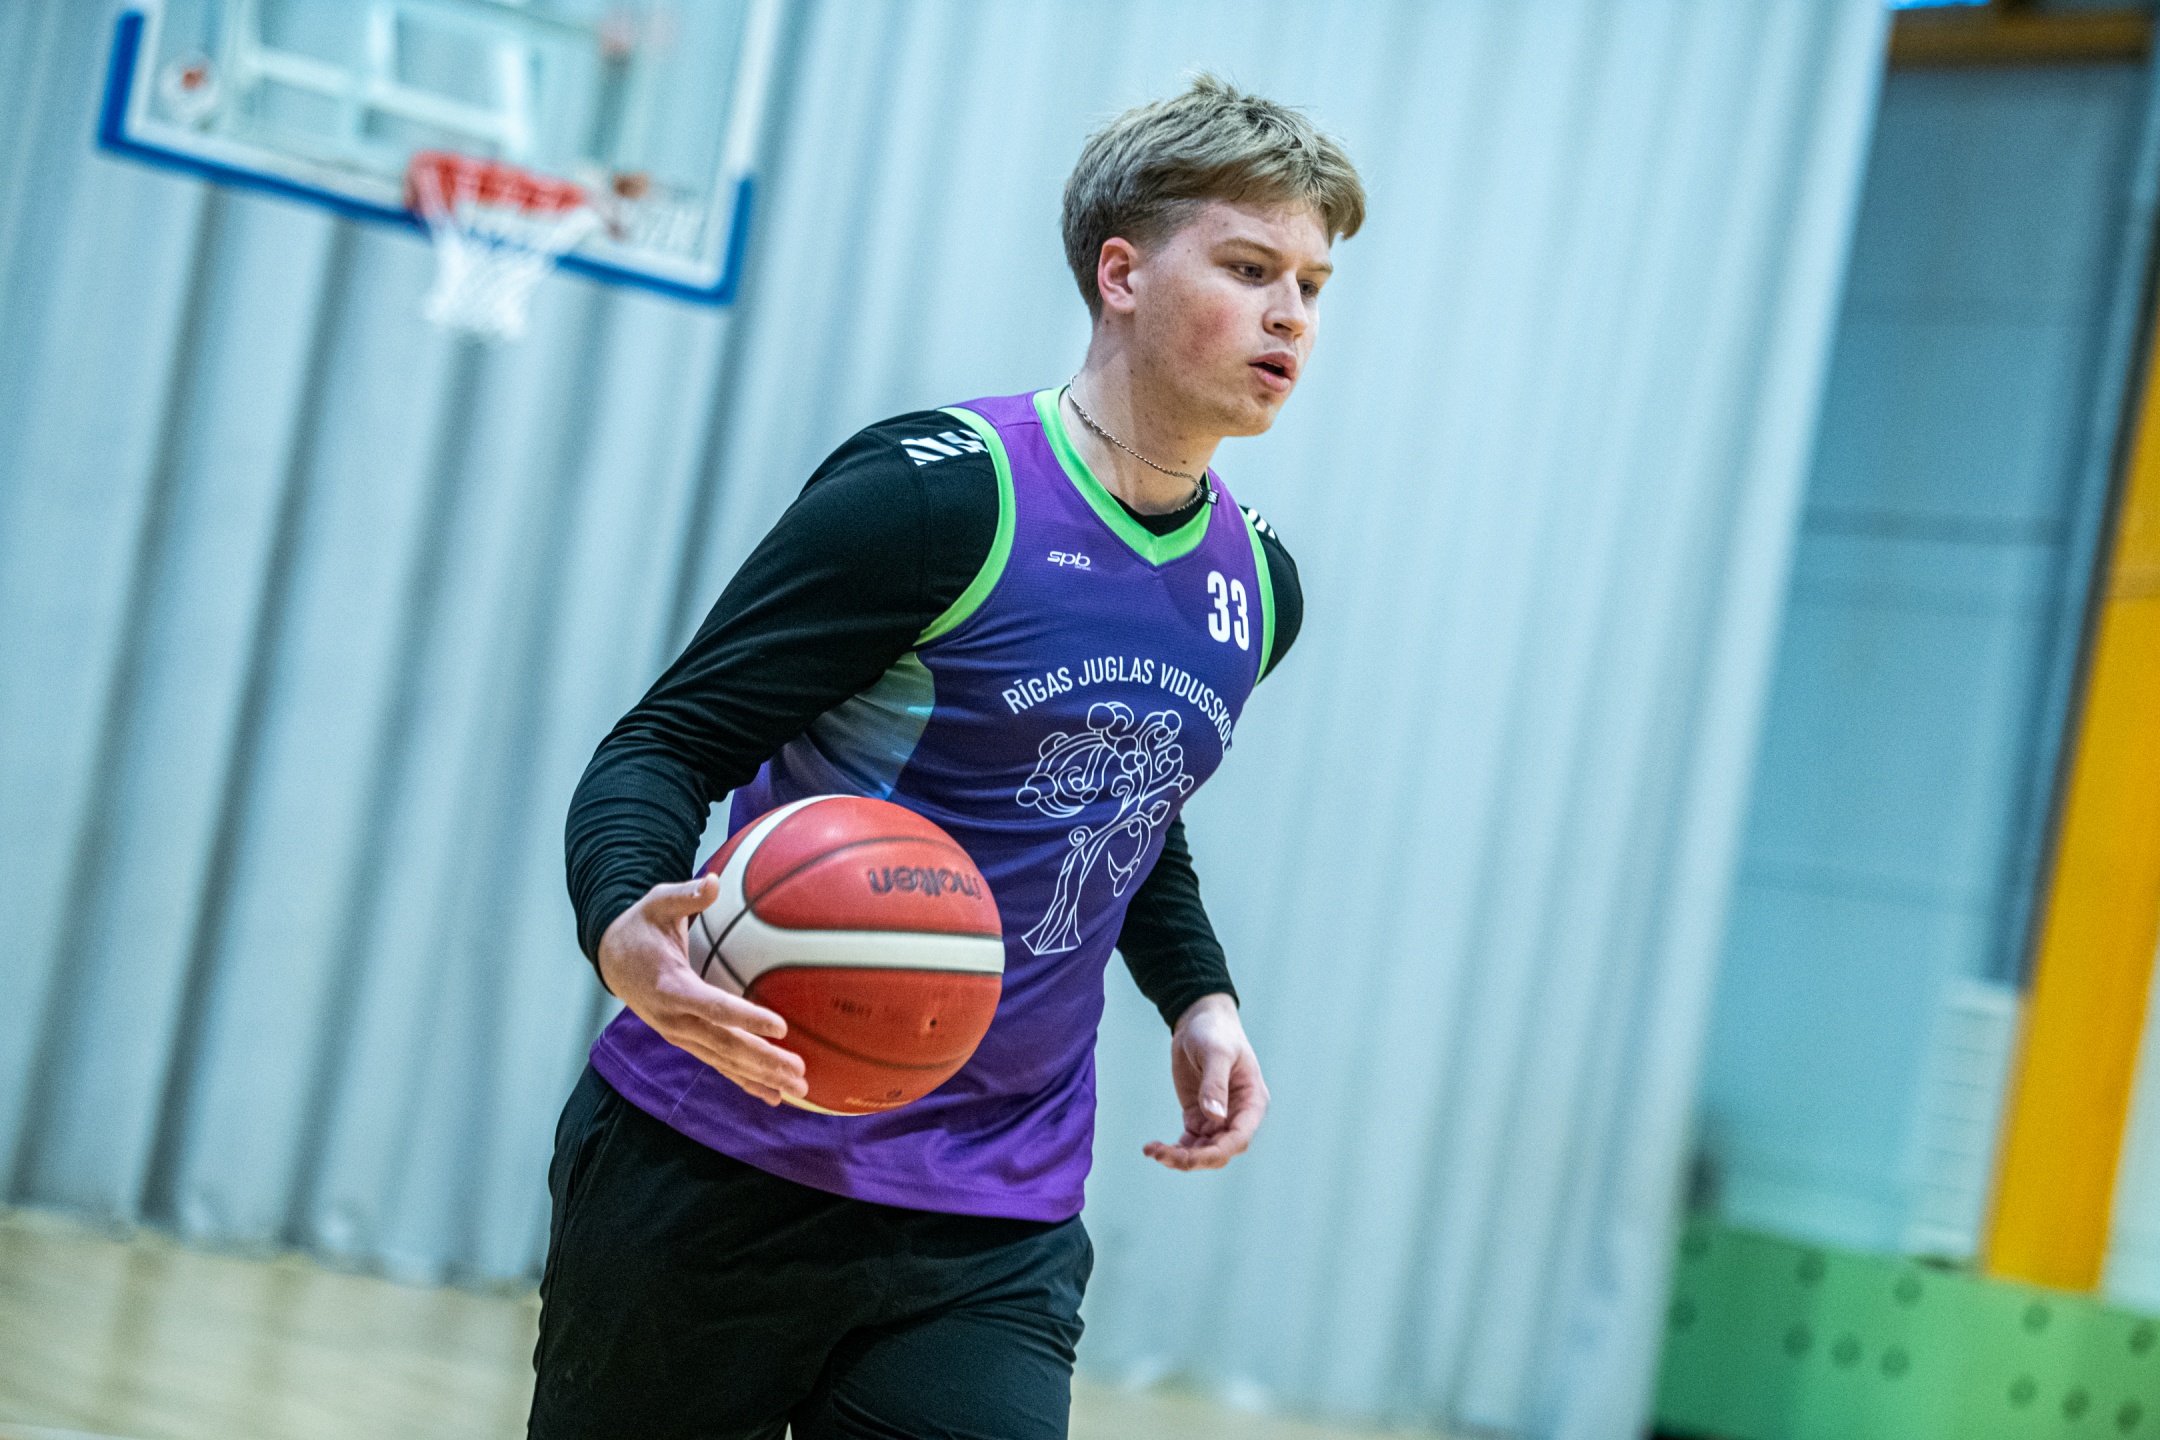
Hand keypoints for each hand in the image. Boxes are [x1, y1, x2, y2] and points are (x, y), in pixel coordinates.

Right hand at [597, 876, 807, 1105]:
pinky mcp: (685, 1040)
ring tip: (797, 1086)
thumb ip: (685, 895)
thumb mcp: (657, 903)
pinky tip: (773, 1095)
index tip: (781, 1026)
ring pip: (723, 1060)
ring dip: (760, 1076)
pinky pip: (717, 1064)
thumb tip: (712, 882)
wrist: (612, 957)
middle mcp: (674, 1018)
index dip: (746, 1018)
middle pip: (723, 1044)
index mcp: (670, 986)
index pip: (712, 1006)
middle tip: (799, 1070)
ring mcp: (679, 1034)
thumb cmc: (642, 926)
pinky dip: (745, 1081)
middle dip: (762, 1060)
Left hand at [1144, 993, 1267, 1170]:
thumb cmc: (1215, 1032)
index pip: (1239, 1138)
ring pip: (1202, 1151)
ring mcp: (1217, 1119)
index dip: (1217, 1151)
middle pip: (1219, 1151)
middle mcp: (1237, 1116)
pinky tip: (1153, 1148)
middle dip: (1193, 1158)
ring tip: (1152, 1151)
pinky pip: (1189, 1142)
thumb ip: (1215, 1083)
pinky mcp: (1198, 1116)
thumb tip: (1215, 1116)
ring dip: (1179, 1156)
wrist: (1199, 1021)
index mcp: (1252, 1103)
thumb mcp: (1216, 1053)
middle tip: (1162, 1154)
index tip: (1190, 1156)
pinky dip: (1173, 1149)